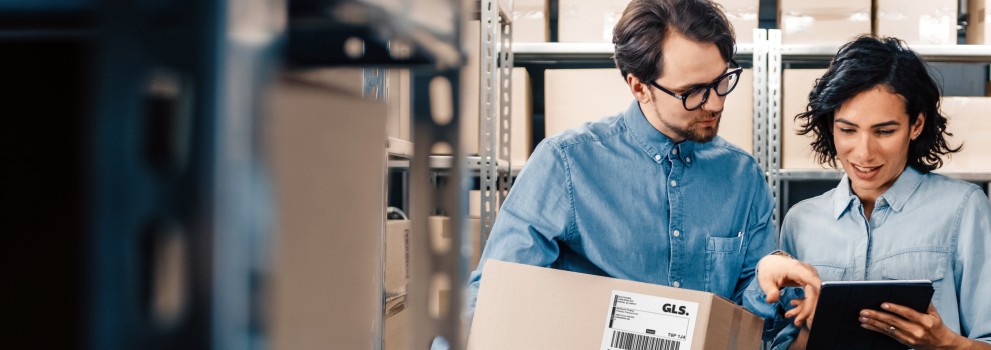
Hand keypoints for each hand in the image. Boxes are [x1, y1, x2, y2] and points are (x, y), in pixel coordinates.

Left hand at [756, 254, 821, 326]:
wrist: (771, 263)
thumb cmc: (769, 271)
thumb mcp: (765, 281)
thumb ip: (770, 291)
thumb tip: (772, 300)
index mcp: (797, 268)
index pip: (812, 281)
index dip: (817, 295)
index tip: (817, 310)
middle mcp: (808, 271)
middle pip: (815, 292)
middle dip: (808, 309)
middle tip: (797, 322)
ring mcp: (811, 276)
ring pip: (815, 295)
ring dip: (806, 309)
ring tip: (792, 317)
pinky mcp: (810, 281)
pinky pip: (813, 295)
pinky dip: (806, 304)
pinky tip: (794, 308)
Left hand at [859, 302, 973, 349]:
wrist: (941, 345)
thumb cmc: (936, 325)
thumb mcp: (934, 313)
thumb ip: (926, 302)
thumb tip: (914, 290)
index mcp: (925, 321)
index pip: (908, 313)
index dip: (895, 308)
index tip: (883, 304)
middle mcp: (917, 330)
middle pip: (894, 321)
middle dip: (877, 316)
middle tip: (864, 311)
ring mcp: (909, 338)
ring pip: (888, 329)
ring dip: (873, 323)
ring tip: (862, 318)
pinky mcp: (904, 342)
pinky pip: (887, 334)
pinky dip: (875, 329)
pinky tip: (866, 325)